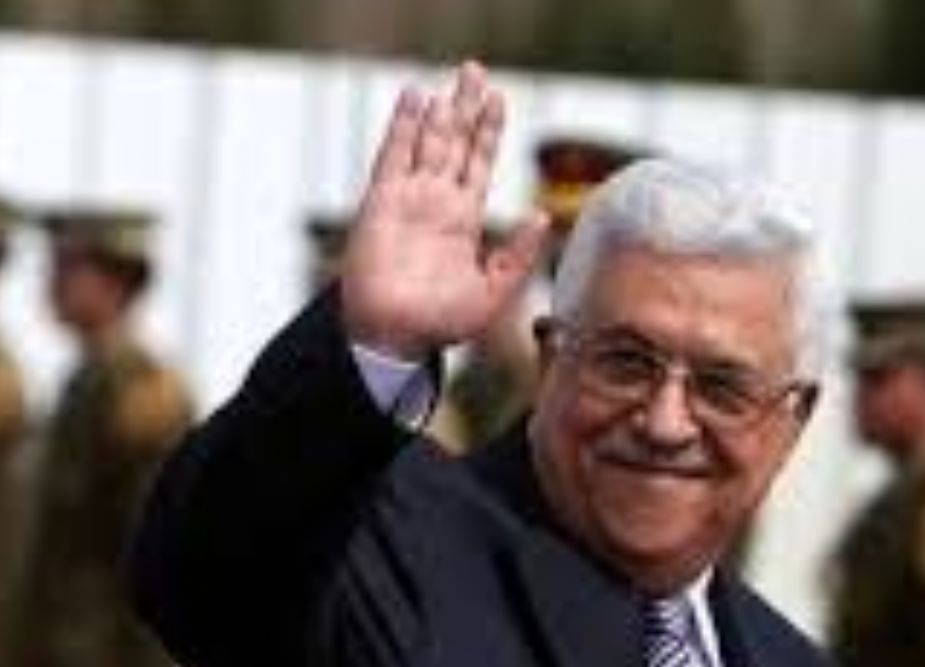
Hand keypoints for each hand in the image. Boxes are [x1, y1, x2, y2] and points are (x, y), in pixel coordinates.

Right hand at [341, 61, 548, 356]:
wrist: (394, 337)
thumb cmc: (439, 324)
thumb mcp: (493, 294)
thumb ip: (517, 256)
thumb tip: (542, 216)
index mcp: (463, 220)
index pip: (479, 164)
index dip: (488, 132)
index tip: (498, 99)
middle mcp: (437, 203)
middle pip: (455, 142)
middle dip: (466, 107)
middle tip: (476, 71)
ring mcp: (409, 199)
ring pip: (428, 141)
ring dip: (441, 109)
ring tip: (455, 77)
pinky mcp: (382, 203)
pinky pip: (393, 156)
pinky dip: (403, 126)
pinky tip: (415, 97)